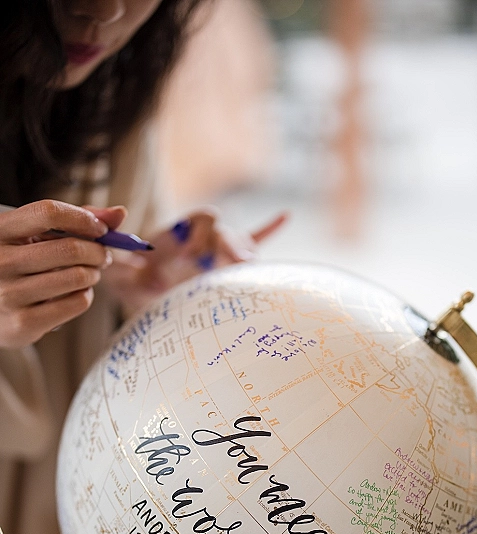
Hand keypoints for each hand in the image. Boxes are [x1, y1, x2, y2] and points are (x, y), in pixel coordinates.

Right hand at [0, 200, 124, 347]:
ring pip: (78, 277)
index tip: (100, 229)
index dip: (83, 219)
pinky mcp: (23, 323)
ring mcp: (9, 294)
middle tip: (102, 256)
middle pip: (70, 249)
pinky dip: (86, 295)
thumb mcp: (32, 236)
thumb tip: (119, 213)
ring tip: (90, 273)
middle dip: (98, 251)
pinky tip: (76, 292)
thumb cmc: (18, 264)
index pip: (48, 212)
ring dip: (94, 274)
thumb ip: (73, 221)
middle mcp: (0, 262)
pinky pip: (77, 303)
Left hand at [100, 209, 287, 316]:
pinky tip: (285, 215)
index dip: (196, 232)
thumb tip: (124, 265)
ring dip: (240, 249)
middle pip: (223, 226)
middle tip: (209, 262)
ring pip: (241, 240)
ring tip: (238, 262)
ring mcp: (223, 250)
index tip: (187, 254)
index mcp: (182, 233)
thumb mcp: (126, 281)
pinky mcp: (236, 265)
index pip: (198, 219)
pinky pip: (257, 242)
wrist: (158, 305)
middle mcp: (206, 237)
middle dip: (217, 241)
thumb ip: (120, 272)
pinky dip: (270, 228)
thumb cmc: (143, 289)